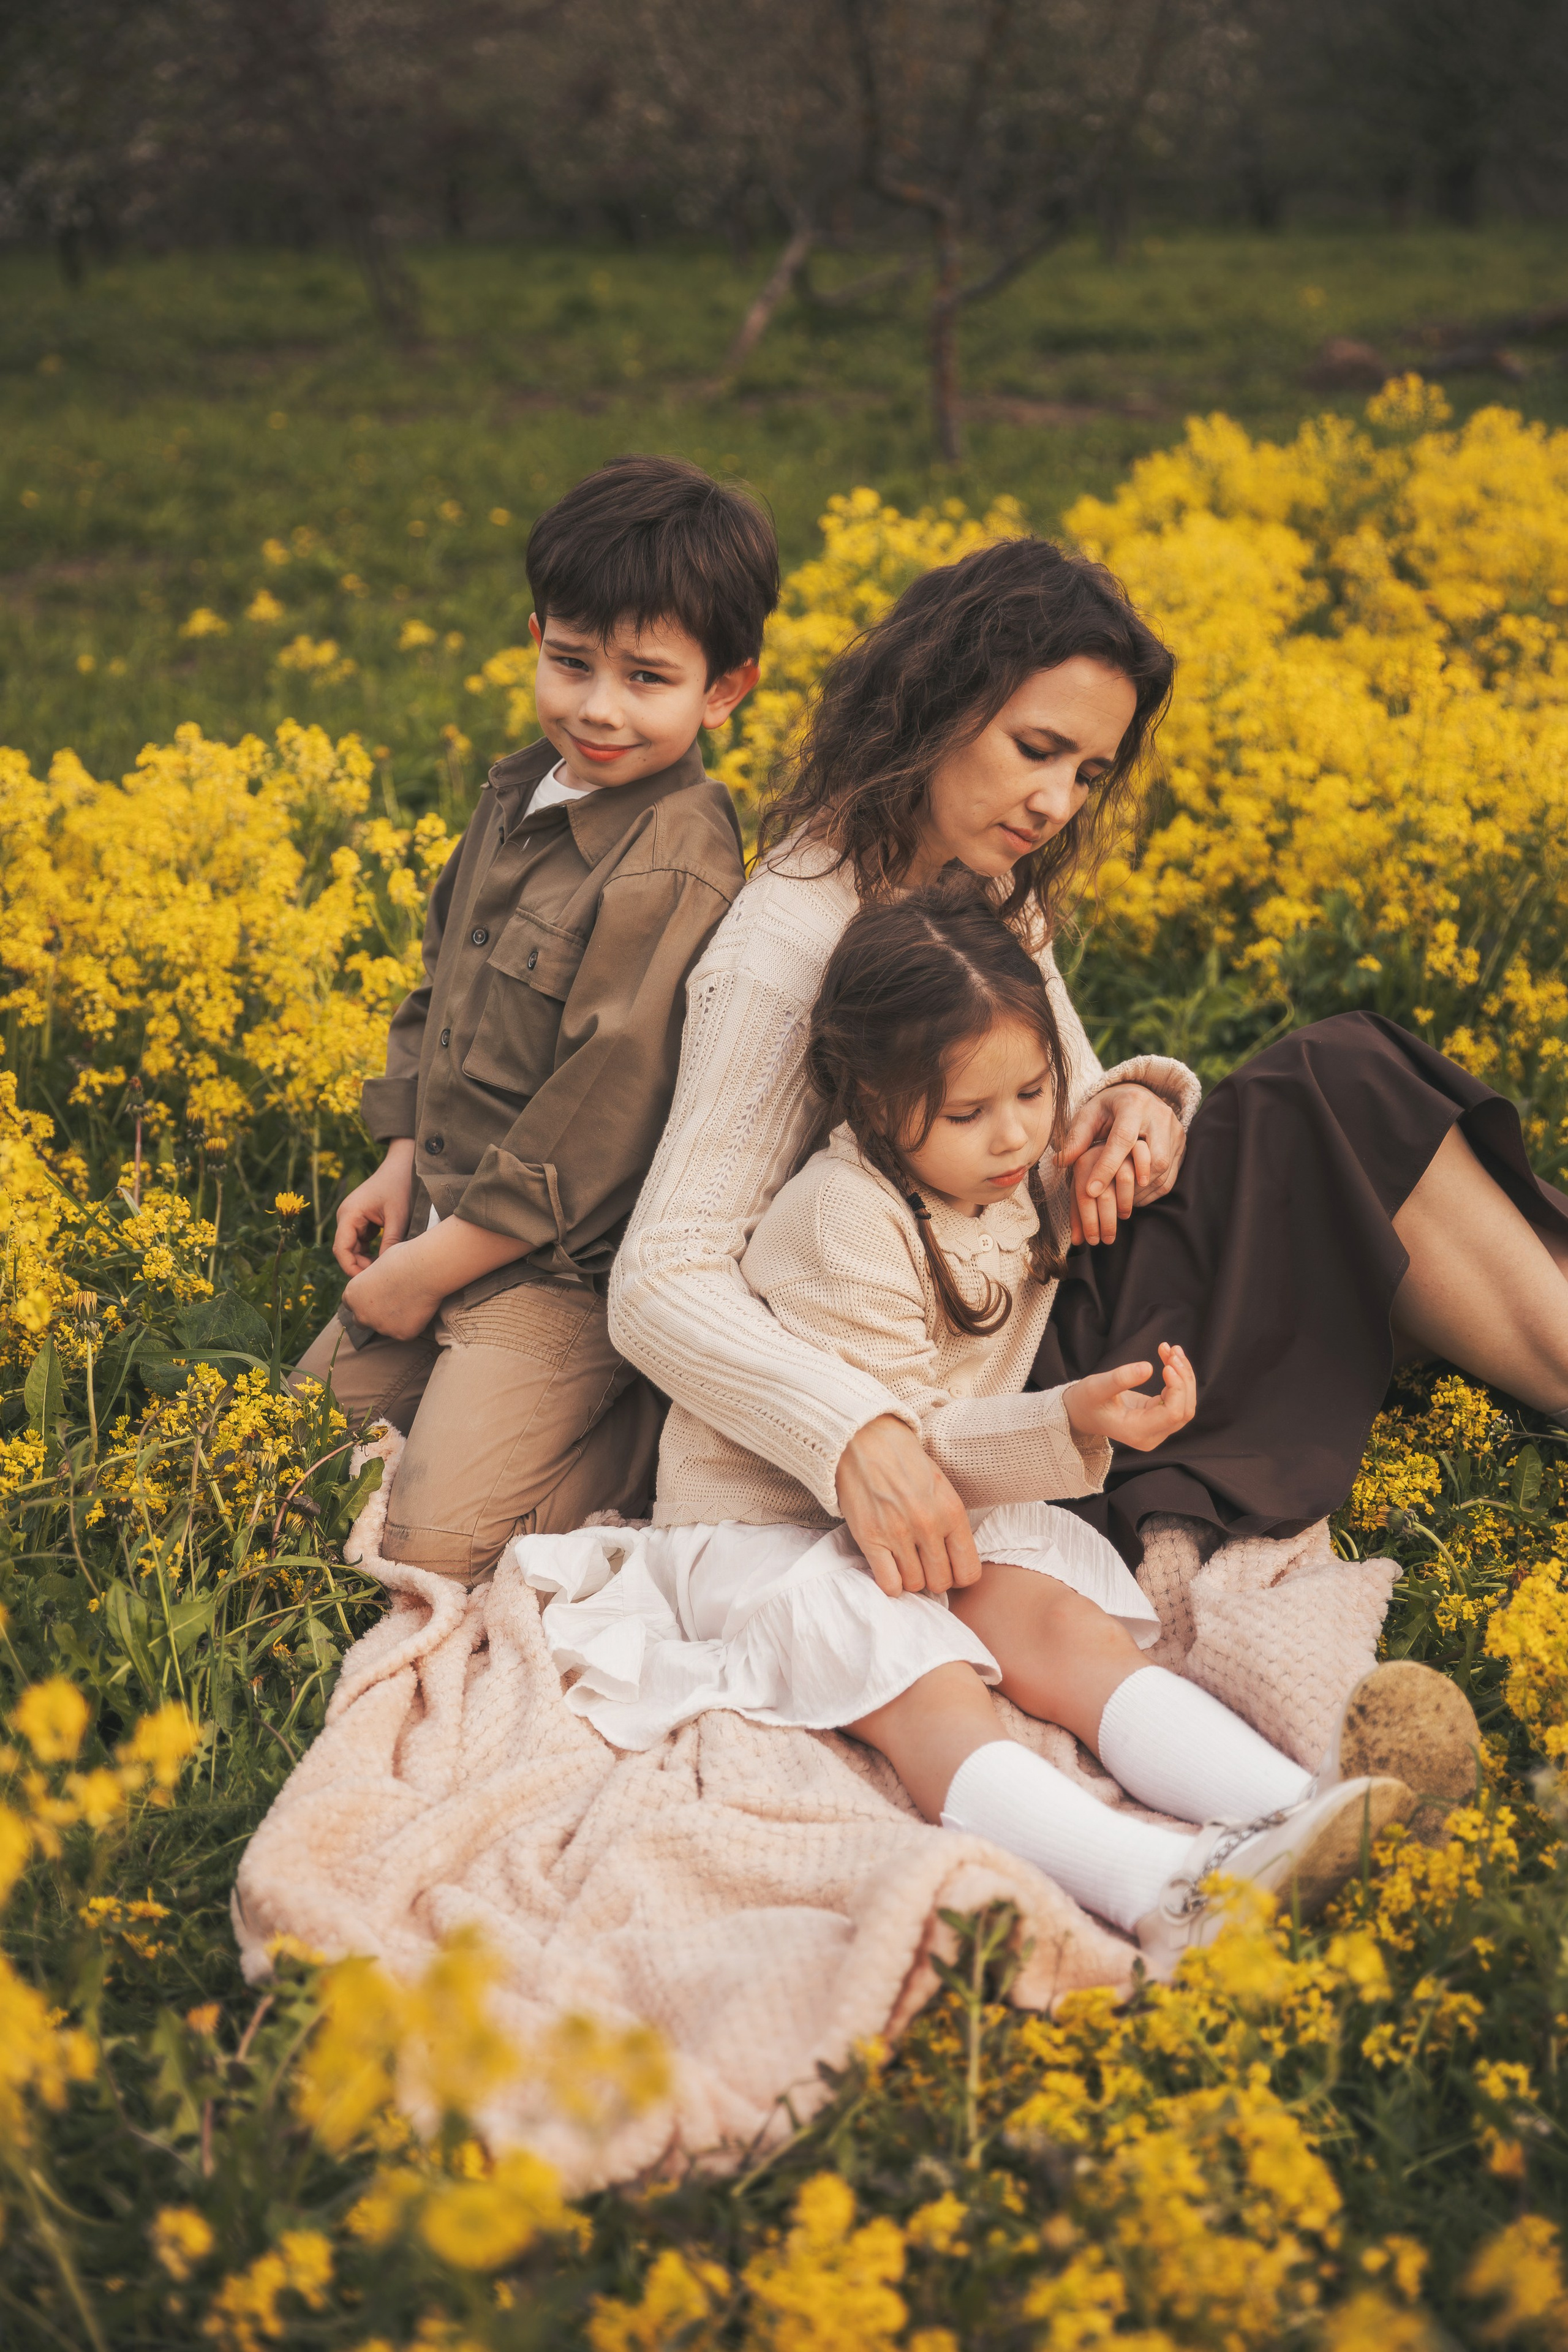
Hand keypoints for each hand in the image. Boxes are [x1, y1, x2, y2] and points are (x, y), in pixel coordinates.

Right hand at [334, 1139, 416, 1274]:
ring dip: (366, 1261)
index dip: (351, 1268)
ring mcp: (352, 1219)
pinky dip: (371, 1253)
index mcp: (349, 1214)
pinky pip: (361, 1243)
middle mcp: (346, 1217)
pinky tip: (385, 1260)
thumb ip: (390, 1243)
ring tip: (385, 1272)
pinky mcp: (361, 1221)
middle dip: (360, 1267)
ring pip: (353, 1249)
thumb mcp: (398, 1217)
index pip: (341, 1249)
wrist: (404, 1166)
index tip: (368, 1282)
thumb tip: (384, 1270)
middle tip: (381, 1280)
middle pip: (345, 1251)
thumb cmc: (401, 1187)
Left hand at [341, 1231, 443, 1340]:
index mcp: (352, 1295)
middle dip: (372, 1315)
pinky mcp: (401, 1334)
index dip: (364, 1300)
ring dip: (393, 1320)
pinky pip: (405, 1332)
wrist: (425, 1269)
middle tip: (390, 1303)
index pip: (351, 1304)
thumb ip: (370, 1282)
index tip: (376, 1295)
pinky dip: (411, 1323)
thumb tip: (375, 1287)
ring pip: (384, 1327)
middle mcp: (362, 1314)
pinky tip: (420, 1308)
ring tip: (410, 1301)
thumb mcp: (377, 1265)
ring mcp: (381, 1327)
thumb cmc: (403, 1259)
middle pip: (361, 1321)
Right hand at [836, 1414, 981, 1597]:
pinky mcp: (870, 1539)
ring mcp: (898, 1534)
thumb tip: (955, 1561)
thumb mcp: (942, 1487)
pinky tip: (888, 1567)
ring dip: (910, 1578)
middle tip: (923, 1563)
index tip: (948, 1568)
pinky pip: (889, 1584)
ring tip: (904, 1560)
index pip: (969, 1572)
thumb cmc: (905, 1463)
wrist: (865, 1440)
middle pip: (940, 1582)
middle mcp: (929, 1526)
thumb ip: (951, 1524)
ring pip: (914, 1585)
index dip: (959, 1576)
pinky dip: (890, 1583)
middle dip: (933, 1578)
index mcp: (952, 1512)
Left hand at [1056, 1083, 1185, 1246]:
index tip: (1091, 1191)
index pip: (1123, 1140)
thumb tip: (1060, 1162)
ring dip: (1141, 1190)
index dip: (1107, 1167)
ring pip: (1164, 1169)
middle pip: (1152, 1157)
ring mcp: (1175, 1130)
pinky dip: (1153, 1191)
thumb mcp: (1089, 1115)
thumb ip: (1077, 1138)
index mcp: (1134, 1103)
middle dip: (1130, 1183)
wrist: (1138, 1095)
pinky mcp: (1182, 1143)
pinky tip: (1135, 1198)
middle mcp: (1160, 1115)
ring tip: (1119, 1201)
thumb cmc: (1108, 1108)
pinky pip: (1172, 1175)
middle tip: (1108, 1201)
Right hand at [1065, 1342, 1195, 1452]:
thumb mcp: (1096, 1387)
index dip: (1177, 1388)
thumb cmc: (1086, 1401)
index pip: (1172, 1414)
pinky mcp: (1159, 1418)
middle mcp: (1151, 1435)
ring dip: (1183, 1375)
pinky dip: (1178, 1377)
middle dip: (1184, 1379)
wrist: (1082, 1412)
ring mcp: (1157, 1429)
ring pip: (1185, 1404)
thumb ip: (1120, 1379)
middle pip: (1184, 1410)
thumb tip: (1148, 1368)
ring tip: (1172, 1350)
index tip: (1167, 1365)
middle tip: (1172, 1351)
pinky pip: (1178, 1399)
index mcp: (1137, 1431)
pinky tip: (1169, 1357)